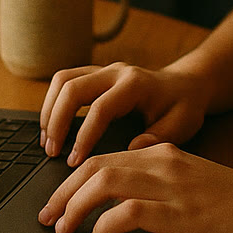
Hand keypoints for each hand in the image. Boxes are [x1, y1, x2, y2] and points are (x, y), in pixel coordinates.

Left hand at [38, 143, 232, 232]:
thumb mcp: (195, 184)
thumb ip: (162, 185)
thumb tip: (125, 204)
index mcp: (165, 154)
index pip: (105, 156)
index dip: (73, 178)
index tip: (58, 200)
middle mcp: (163, 163)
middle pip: (95, 165)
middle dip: (63, 191)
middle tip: (47, 216)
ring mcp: (171, 187)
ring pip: (104, 182)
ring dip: (74, 206)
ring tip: (62, 228)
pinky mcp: (180, 214)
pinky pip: (128, 213)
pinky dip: (104, 225)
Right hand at [40, 62, 209, 165]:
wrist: (186, 85)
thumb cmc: (183, 106)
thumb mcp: (182, 124)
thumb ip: (159, 136)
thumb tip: (132, 149)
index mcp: (135, 84)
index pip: (100, 108)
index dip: (84, 136)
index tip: (74, 162)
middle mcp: (115, 72)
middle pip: (72, 88)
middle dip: (56, 121)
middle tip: (52, 152)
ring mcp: (103, 70)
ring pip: (63, 80)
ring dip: (49, 110)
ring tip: (47, 141)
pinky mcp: (95, 74)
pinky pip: (65, 80)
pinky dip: (52, 102)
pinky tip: (51, 127)